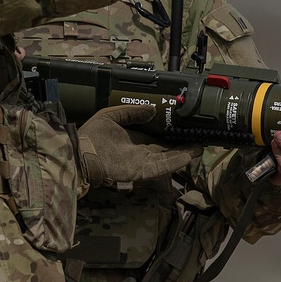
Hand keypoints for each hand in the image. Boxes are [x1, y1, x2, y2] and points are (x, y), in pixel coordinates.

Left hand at [77, 105, 202, 187]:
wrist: (80, 153)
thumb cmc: (92, 134)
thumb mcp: (112, 115)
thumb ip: (132, 112)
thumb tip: (153, 109)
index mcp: (135, 139)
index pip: (158, 138)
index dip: (172, 135)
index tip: (187, 129)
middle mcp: (141, 152)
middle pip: (167, 150)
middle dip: (183, 146)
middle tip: (201, 139)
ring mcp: (142, 163)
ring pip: (168, 159)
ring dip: (183, 155)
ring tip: (199, 148)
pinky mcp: (140, 171)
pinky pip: (160, 167)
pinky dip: (174, 162)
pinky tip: (187, 156)